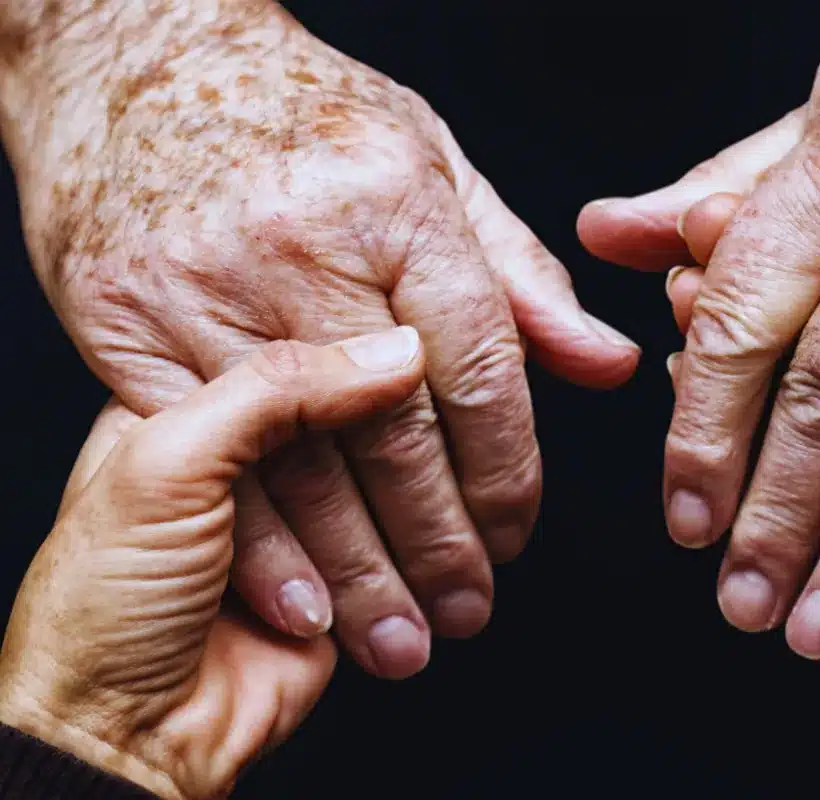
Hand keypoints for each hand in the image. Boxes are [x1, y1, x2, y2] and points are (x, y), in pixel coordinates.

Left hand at [0, 328, 427, 798]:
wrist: (123, 740)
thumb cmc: (103, 608)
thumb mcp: (165, 466)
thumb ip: (271, 393)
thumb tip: (391, 352)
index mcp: (190, 408)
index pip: (298, 351)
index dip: (363, 345)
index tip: (427, 338)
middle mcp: (247, 461)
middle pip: (353, 420)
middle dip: (410, 434)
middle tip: (457, 424)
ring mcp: (297, 525)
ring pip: (386, 486)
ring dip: (427, 511)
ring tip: (464, 516)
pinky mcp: (338, 584)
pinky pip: (399, 555)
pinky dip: (425, 560)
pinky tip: (448, 553)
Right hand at [1, 1, 638, 676]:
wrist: (134, 60)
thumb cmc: (305, 115)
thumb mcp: (436, 168)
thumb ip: (520, 280)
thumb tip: (605, 366)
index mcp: (398, 208)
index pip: (479, 371)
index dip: (508, 470)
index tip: (518, 531)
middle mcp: (304, 252)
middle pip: (397, 433)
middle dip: (442, 540)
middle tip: (470, 608)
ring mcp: (208, 291)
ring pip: (303, 463)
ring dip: (360, 568)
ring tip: (401, 635)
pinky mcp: (128, 325)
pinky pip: (208, 458)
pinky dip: (260, 544)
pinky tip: (303, 603)